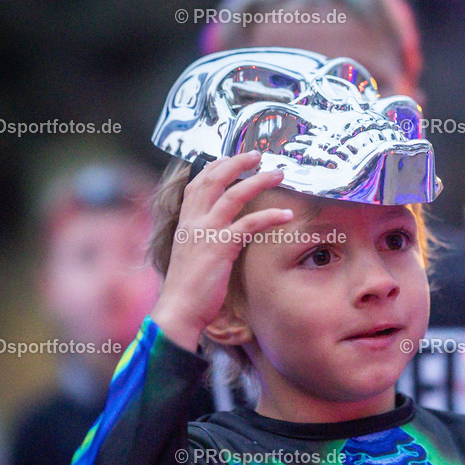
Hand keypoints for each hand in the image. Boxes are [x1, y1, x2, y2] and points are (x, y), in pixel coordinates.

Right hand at [151, 152, 293, 350]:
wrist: (178, 310)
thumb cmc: (187, 289)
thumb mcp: (191, 256)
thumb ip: (202, 240)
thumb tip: (220, 234)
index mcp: (185, 222)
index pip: (197, 183)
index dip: (215, 167)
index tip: (232, 157)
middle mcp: (193, 221)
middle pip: (214, 178)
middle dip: (237, 162)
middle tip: (258, 154)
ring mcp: (206, 232)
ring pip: (234, 194)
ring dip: (259, 180)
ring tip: (279, 174)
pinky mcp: (221, 247)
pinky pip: (249, 224)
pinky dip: (270, 216)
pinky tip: (286, 215)